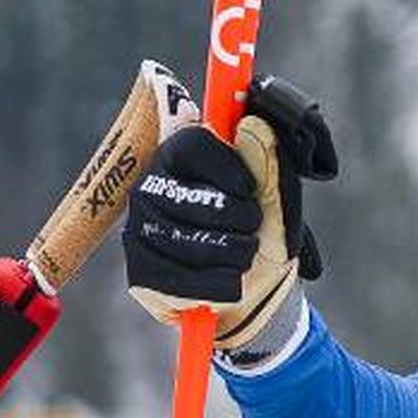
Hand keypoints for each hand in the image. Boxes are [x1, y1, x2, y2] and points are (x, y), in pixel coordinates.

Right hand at [123, 74, 335, 356]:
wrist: (258, 293)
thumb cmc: (263, 235)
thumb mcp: (278, 201)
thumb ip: (268, 163)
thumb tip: (252, 123)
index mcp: (184, 157)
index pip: (194, 144)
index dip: (228, 167)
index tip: (249, 189)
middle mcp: (151, 186)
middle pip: (196, 198)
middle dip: (242, 221)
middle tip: (251, 230)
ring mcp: (139, 228)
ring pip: (190, 242)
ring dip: (235, 255)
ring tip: (243, 256)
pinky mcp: (139, 271)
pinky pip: (181, 280)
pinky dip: (218, 285)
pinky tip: (228, 282)